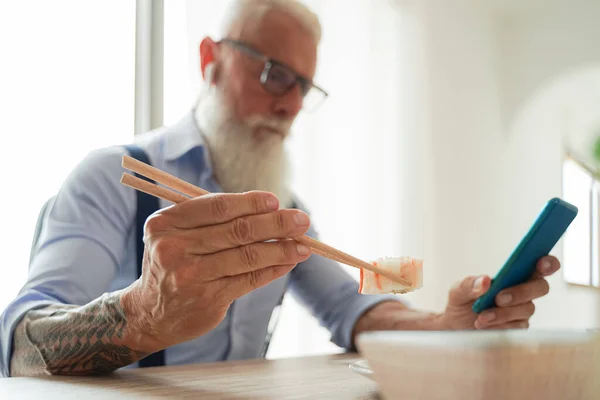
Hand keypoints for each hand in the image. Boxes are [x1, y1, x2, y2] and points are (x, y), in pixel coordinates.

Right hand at [122, 191, 311, 351]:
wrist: (149, 313)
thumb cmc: (173, 262)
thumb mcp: (177, 234)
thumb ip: (212, 219)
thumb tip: (268, 209)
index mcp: (166, 223)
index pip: (217, 206)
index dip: (250, 202)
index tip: (275, 201)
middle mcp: (174, 248)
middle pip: (237, 230)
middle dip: (276, 224)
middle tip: (302, 220)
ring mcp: (190, 276)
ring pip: (247, 256)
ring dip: (281, 249)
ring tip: (304, 245)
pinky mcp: (207, 299)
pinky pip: (248, 279)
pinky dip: (273, 269)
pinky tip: (288, 262)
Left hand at [439, 256, 560, 329]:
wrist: (456, 328)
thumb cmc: (461, 304)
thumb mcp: (458, 290)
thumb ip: (470, 284)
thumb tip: (486, 281)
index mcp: (513, 274)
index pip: (539, 266)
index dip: (547, 262)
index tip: (542, 262)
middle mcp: (523, 291)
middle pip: (540, 287)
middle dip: (522, 291)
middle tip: (499, 297)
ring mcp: (522, 310)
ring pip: (527, 308)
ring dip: (504, 312)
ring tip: (481, 316)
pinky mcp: (518, 327)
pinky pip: (517, 326)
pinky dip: (499, 324)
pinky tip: (483, 324)